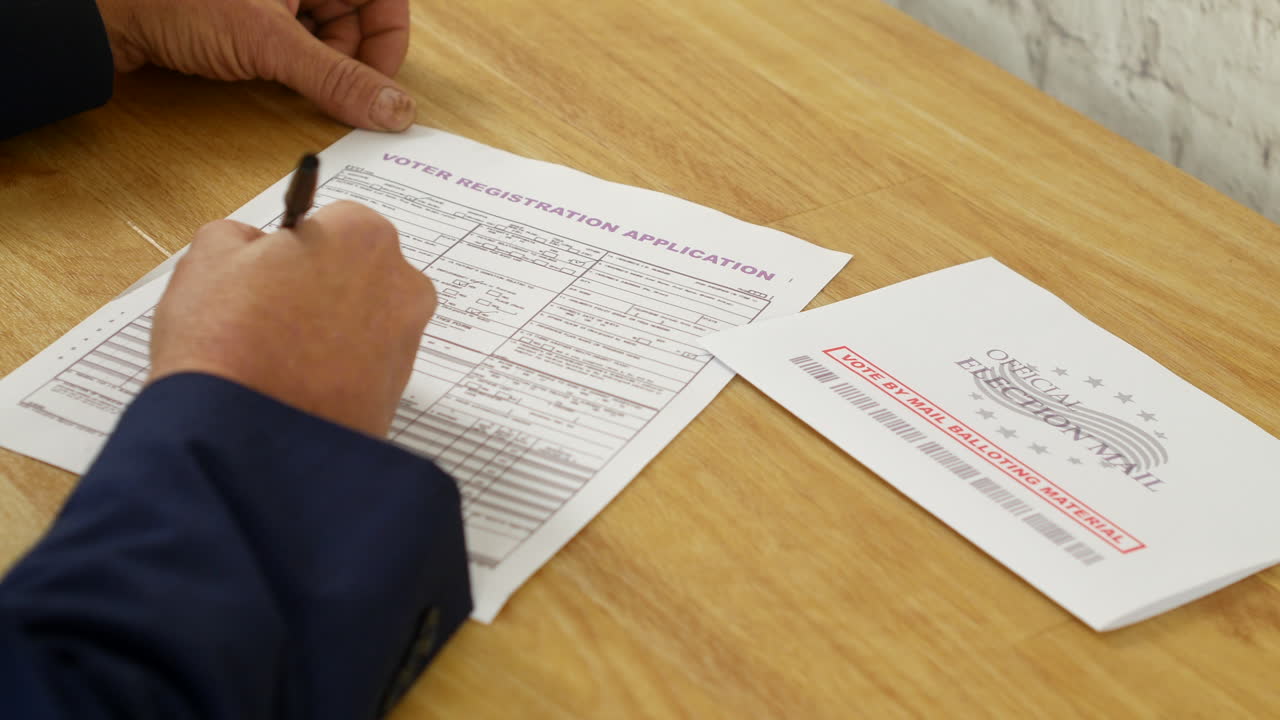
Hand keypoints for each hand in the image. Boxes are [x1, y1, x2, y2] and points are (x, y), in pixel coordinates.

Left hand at [95, 0, 414, 130]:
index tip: (379, 83)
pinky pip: (295, 38)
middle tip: (332, 89)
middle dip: (350, 56)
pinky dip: (293, 62)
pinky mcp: (250, 11)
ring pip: (326, 29)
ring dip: (319, 63)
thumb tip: (392, 109)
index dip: (388, 39)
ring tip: (288, 76)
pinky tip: (272, 73)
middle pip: (356, 13)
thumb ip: (337, 79)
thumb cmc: (174, 0)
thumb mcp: (269, 43)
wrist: (103, 12)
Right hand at [149, 202, 435, 436]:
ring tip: (276, 358)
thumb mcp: (207, 259)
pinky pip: (362, 368)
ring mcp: (407, 342)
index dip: (291, 248)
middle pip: (356, 271)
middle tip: (268, 316)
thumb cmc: (227, 343)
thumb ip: (238, 235)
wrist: (248, 443)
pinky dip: (336, 373)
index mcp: (364, 234)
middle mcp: (402, 283)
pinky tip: (295, 388)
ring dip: (328, 332)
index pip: (331, 222)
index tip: (267, 272)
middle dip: (319, 286)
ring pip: (362, 322)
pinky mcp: (399, 395)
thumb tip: (253, 245)